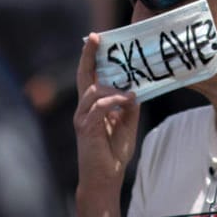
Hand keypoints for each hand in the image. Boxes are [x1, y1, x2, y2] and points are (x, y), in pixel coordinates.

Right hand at [74, 33, 139, 194]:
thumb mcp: (127, 126)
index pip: (89, 76)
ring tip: (130, 92)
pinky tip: (126, 100)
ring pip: (93, 91)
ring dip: (113, 88)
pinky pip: (98, 107)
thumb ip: (128, 108)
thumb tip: (134, 90)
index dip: (90, 57)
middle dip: (88, 56)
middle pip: (83, 76)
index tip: (95, 38)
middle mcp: (83, 109)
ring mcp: (82, 118)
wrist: (104, 179)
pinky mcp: (85, 128)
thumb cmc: (113, 154)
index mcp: (92, 106)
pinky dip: (113, 101)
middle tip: (95, 38)